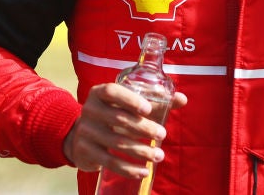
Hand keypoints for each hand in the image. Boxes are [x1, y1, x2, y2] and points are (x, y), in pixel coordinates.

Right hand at [62, 83, 187, 178]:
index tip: (148, 109)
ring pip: (116, 142)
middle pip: (118, 119)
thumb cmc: (112, 115)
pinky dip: (128, 169)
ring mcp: (85, 131)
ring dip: (141, 151)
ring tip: (159, 156)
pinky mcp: (85, 151)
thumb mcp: (127, 105)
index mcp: (100, 93)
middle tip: (162, 134)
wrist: (80, 135)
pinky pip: (109, 161)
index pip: (112, 92)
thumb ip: (154, 102)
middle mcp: (90, 109)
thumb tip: (182, 99)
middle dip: (144, 128)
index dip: (130, 99)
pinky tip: (143, 171)